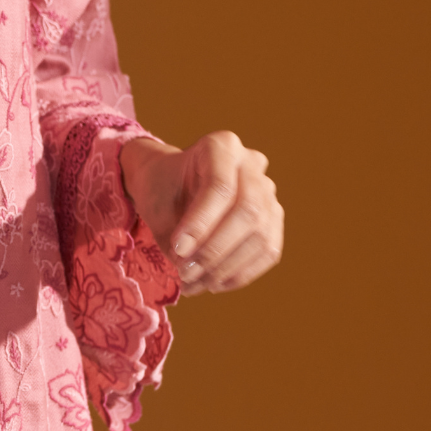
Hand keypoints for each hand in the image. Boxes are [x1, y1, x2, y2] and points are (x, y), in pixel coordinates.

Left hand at [119, 131, 282, 294]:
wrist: (171, 183)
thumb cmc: (162, 188)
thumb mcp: (157, 203)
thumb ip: (175, 235)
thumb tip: (192, 273)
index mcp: (221, 145)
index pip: (220, 187)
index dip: (201, 223)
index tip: (178, 250)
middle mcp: (251, 164)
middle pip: (248, 211)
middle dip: (215, 249)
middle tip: (186, 273)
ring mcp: (268, 190)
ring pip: (261, 234)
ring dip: (227, 267)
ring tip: (195, 284)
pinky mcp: (273, 218)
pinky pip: (269, 250)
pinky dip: (242, 273)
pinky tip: (215, 284)